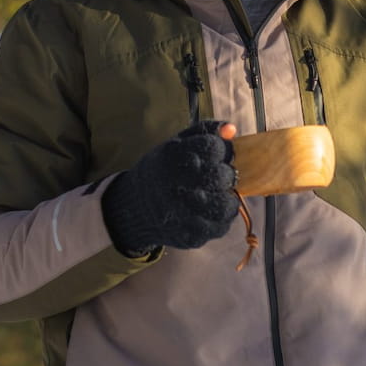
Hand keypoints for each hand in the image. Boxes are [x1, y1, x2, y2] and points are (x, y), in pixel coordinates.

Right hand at [100, 121, 239, 253]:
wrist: (133, 208)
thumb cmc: (161, 171)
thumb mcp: (175, 145)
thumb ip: (204, 132)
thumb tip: (232, 129)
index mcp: (171, 157)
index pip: (213, 147)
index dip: (221, 149)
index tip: (216, 153)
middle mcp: (174, 185)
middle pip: (222, 176)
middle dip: (226, 174)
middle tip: (219, 175)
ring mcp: (182, 213)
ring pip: (225, 205)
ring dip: (227, 198)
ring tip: (217, 194)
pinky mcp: (189, 235)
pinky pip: (219, 227)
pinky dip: (220, 218)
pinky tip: (209, 210)